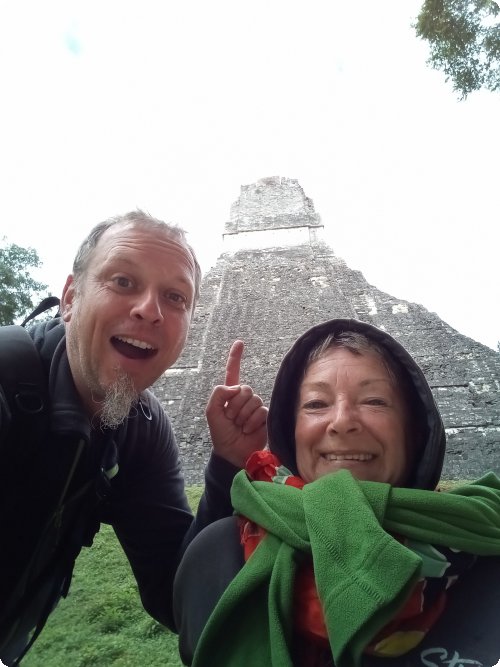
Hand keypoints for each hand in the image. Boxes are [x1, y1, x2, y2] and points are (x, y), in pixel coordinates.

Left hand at [205, 340, 267, 468]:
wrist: (233, 453)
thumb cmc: (221, 434)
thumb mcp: (211, 412)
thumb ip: (218, 394)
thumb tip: (235, 387)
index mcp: (229, 394)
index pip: (233, 372)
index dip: (235, 357)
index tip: (239, 343)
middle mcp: (243, 398)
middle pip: (244, 389)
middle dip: (235, 405)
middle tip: (231, 419)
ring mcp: (255, 407)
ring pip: (253, 400)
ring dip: (243, 415)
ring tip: (239, 426)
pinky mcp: (265, 417)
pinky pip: (261, 411)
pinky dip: (252, 422)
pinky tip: (248, 430)